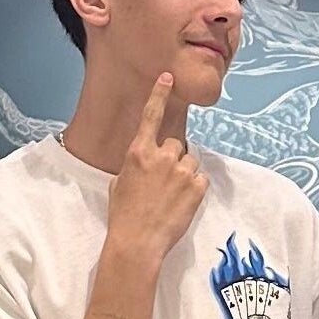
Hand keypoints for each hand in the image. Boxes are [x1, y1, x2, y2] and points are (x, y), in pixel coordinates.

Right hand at [106, 75, 205, 263]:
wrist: (138, 242)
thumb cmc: (123, 215)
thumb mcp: (119, 183)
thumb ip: (135, 165)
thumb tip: (144, 162)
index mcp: (138, 152)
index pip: (151, 116)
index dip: (159, 94)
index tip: (167, 76)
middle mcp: (161, 156)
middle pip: (176, 144)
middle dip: (172, 159)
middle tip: (163, 183)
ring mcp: (181, 170)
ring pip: (190, 162)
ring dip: (184, 175)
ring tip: (171, 197)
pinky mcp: (197, 186)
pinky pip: (200, 180)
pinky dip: (194, 189)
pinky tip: (180, 203)